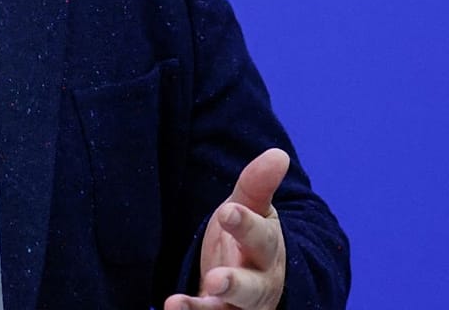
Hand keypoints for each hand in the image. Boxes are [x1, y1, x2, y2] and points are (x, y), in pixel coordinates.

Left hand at [164, 148, 289, 309]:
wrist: (258, 278)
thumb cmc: (250, 237)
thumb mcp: (254, 209)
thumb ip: (258, 185)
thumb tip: (279, 154)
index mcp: (267, 248)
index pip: (259, 236)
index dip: (244, 224)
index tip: (227, 211)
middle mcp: (259, 283)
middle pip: (252, 287)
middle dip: (235, 284)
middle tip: (216, 279)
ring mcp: (241, 306)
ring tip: (175, 304)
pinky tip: (169, 309)